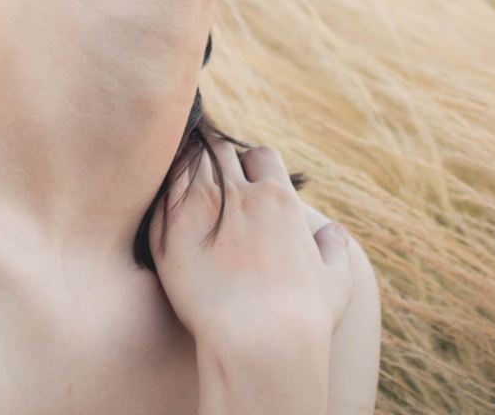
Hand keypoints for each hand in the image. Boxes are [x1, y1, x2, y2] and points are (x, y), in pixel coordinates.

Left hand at [152, 135, 353, 347]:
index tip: (249, 185)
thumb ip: (334, 249)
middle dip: (217, 164)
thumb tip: (335, 232)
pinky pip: (159, 194)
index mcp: (278, 198)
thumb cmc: (304, 317)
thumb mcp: (335, 280)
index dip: (254, 168)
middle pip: (220, 153)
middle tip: (212, 191)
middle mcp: (239, 195)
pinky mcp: (167, 231)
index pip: (261, 157)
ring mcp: (200, 208)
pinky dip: (162, 197)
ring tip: (186, 198)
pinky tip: (165, 214)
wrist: (260, 342)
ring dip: (187, 175)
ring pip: (187, 165)